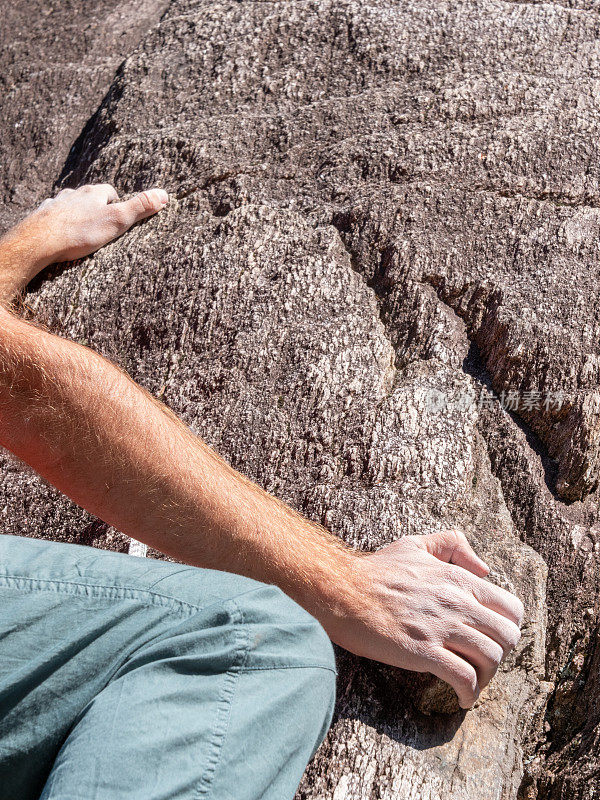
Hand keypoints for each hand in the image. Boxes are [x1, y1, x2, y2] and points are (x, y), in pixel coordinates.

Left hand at [0, 184, 168, 300]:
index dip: (116, 202)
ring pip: (70, 204)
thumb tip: (164, 194)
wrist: (40, 241)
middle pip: (88, 196)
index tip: (120, 213)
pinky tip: (60, 231)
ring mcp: (56, 204)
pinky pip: (53, 215)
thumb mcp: (117, 220)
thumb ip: (139, 207)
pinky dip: (59, 221)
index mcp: (92, 193)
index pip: (109, 191)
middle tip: (103, 222)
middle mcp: (73, 194)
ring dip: (76, 212)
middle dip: (95, 206)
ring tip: (81, 227)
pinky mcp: (42, 216)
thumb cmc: (80, 232)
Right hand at [329, 530, 523, 707]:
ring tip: (473, 683)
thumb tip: (484, 569)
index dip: (508, 628)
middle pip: (508, 637)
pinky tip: (462, 698)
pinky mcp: (424, 652)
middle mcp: (457, 602)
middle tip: (483, 663)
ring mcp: (442, 628)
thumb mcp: (415, 544)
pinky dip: (470, 693)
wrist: (341, 589)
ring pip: (491, 659)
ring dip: (488, 678)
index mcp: (457, 578)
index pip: (510, 608)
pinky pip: (465, 678)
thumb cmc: (375, 570)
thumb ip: (452, 545)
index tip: (493, 638)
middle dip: (502, 654)